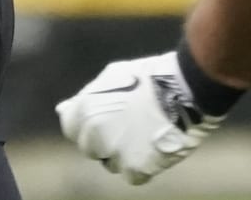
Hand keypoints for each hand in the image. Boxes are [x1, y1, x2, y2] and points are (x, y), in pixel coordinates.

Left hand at [56, 51, 223, 184]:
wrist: (188, 88)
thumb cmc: (152, 77)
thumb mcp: (115, 75)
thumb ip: (88, 96)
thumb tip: (62, 108)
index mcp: (86, 110)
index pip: (71, 126)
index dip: (90, 121)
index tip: (109, 116)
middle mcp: (95, 135)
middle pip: (91, 147)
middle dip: (107, 138)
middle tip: (133, 123)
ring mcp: (115, 154)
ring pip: (111, 163)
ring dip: (125, 152)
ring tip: (148, 132)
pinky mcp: (137, 168)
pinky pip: (133, 175)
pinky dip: (144, 165)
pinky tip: (156, 145)